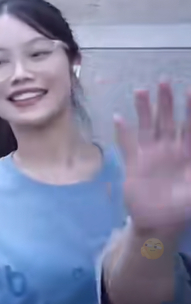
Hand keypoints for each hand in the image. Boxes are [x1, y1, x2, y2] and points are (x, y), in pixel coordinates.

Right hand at [115, 81, 190, 237]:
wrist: (158, 222)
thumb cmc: (182, 207)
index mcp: (187, 154)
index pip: (190, 127)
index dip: (190, 110)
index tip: (189, 91)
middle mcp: (169, 150)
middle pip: (168, 121)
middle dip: (167, 102)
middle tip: (164, 81)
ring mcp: (151, 155)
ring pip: (148, 127)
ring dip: (144, 110)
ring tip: (141, 90)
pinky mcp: (135, 163)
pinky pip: (127, 145)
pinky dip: (123, 133)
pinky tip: (118, 118)